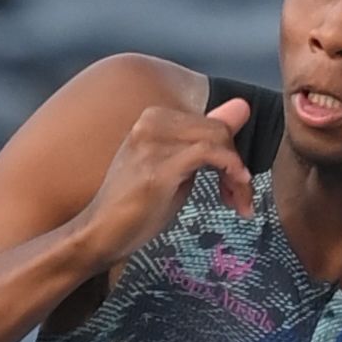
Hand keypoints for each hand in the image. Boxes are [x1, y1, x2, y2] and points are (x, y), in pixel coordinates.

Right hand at [71, 96, 253, 270]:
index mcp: (154, 118)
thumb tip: (241, 107)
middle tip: (241, 198)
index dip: (230, 153)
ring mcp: (153, 143)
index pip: (210, 123)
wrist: (100, 233)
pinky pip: (209, 154)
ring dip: (237, 174)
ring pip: (218, 139)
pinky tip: (235, 193)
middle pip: (217, 129)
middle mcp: (151, 122)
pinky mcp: (158, 168)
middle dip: (237, 165)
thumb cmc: (136, 206)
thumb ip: (206, 141)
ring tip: (239, 202)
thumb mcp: (178, 169)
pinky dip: (230, 170)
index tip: (235, 184)